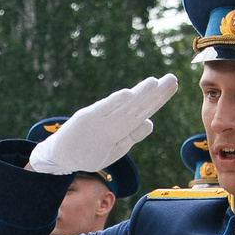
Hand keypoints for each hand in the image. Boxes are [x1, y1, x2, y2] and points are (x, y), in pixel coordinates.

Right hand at [25, 76, 178, 178]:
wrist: (61, 156)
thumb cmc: (89, 149)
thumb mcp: (115, 147)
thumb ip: (132, 135)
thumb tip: (149, 123)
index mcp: (121, 125)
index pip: (144, 109)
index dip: (159, 98)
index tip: (173, 84)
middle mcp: (112, 118)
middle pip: (138, 106)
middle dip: (156, 94)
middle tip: (173, 79)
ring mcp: (100, 119)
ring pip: (124, 107)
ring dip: (139, 95)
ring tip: (155, 82)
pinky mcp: (86, 120)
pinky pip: (103, 112)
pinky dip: (115, 103)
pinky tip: (127, 94)